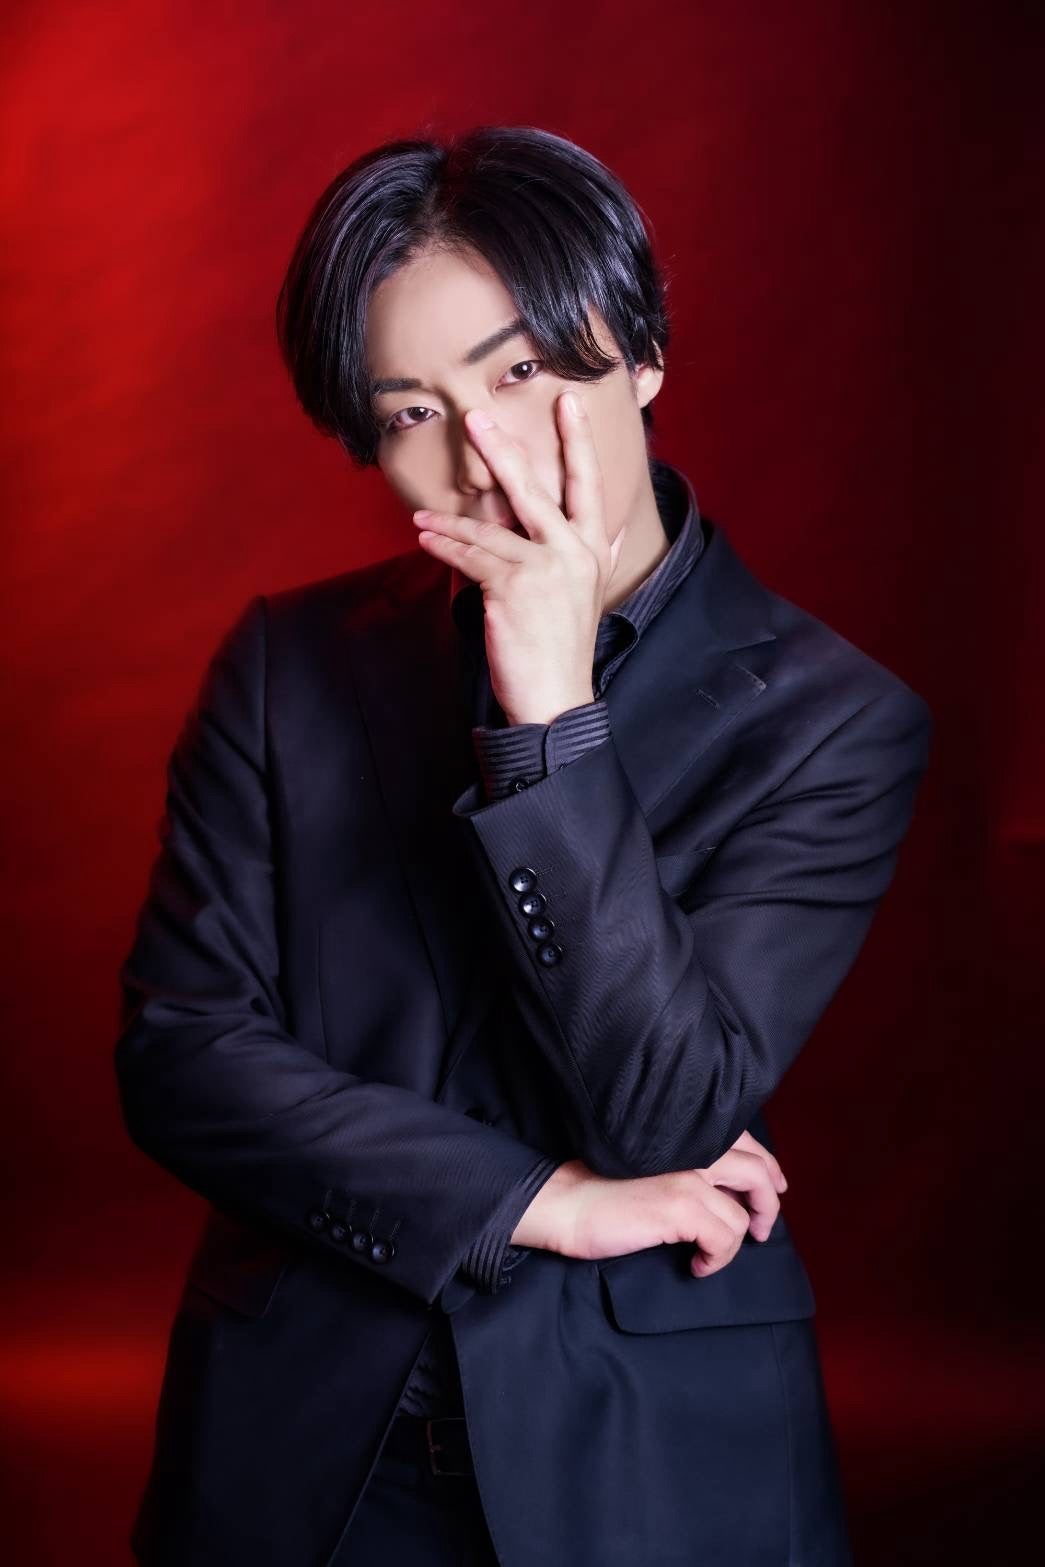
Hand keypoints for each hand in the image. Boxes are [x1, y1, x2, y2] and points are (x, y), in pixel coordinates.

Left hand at [411, 393, 626, 725]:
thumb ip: (603, 555)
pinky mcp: (512, 587)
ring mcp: (544, 567)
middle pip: (535, 489)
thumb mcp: (592, 594)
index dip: (577, 440)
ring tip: (422, 517)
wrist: (555, 696)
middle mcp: (573, 551)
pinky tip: (428, 540)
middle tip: (476, 416)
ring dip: (450, 522)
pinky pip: (471, 558)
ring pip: (489, 529)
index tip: (568, 401)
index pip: (588, 484)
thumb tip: (612, 529)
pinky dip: (446, 548)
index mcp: (593, 548)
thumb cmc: (565, 646)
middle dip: (502, 450)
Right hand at [515, 1133, 788, 1278]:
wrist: (566, 1203)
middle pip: (757, 1172)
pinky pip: (725, 1238)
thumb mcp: (651, 1163)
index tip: (774, 1185)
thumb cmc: (601, 1186)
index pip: (744, 1141)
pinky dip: (717, 1258)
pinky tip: (697, 1265)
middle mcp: (693, 1148)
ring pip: (743, 1213)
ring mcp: (689, 1176)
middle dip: (768, 1203)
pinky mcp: (680, 1206)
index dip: (766, 1164)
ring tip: (714, 1254)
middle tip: (763, 1228)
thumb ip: (685, 1162)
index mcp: (686, 1133)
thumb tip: (725, 1189)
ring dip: (736, 1240)